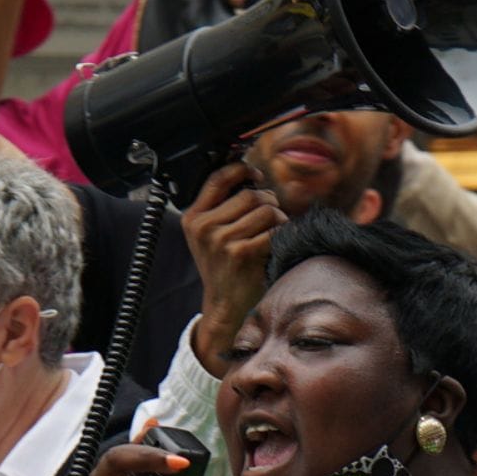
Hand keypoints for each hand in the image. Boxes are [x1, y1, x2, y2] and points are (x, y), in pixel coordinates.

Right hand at [185, 162, 286, 376]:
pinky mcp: (241, 253)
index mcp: (193, 218)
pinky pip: (274, 230)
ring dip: (279, 218)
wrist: (225, 306)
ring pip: (266, 210)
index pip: (219, 178)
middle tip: (272, 216)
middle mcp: (204, 227)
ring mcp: (221, 240)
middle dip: (269, 202)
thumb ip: (223, 207)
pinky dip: (283, 234)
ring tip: (275, 231)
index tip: (256, 175)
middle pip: (250, 194)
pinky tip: (278, 244)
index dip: (242, 169)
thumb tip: (250, 175)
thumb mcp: (211, 236)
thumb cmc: (224, 268)